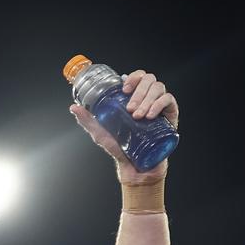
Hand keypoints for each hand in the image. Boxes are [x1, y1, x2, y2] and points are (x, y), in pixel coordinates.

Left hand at [70, 69, 177, 184]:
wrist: (135, 167)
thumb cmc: (119, 149)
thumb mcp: (101, 133)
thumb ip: (88, 121)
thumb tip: (73, 107)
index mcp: (133, 99)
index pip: (138, 77)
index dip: (133, 77)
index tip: (124, 88)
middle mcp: (147, 99)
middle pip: (149, 80)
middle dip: (139, 91)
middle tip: (130, 109)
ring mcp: (159, 106)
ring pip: (159, 88)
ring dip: (147, 99)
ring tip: (138, 116)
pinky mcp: (170, 115)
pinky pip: (169, 100)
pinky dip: (159, 104)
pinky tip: (150, 115)